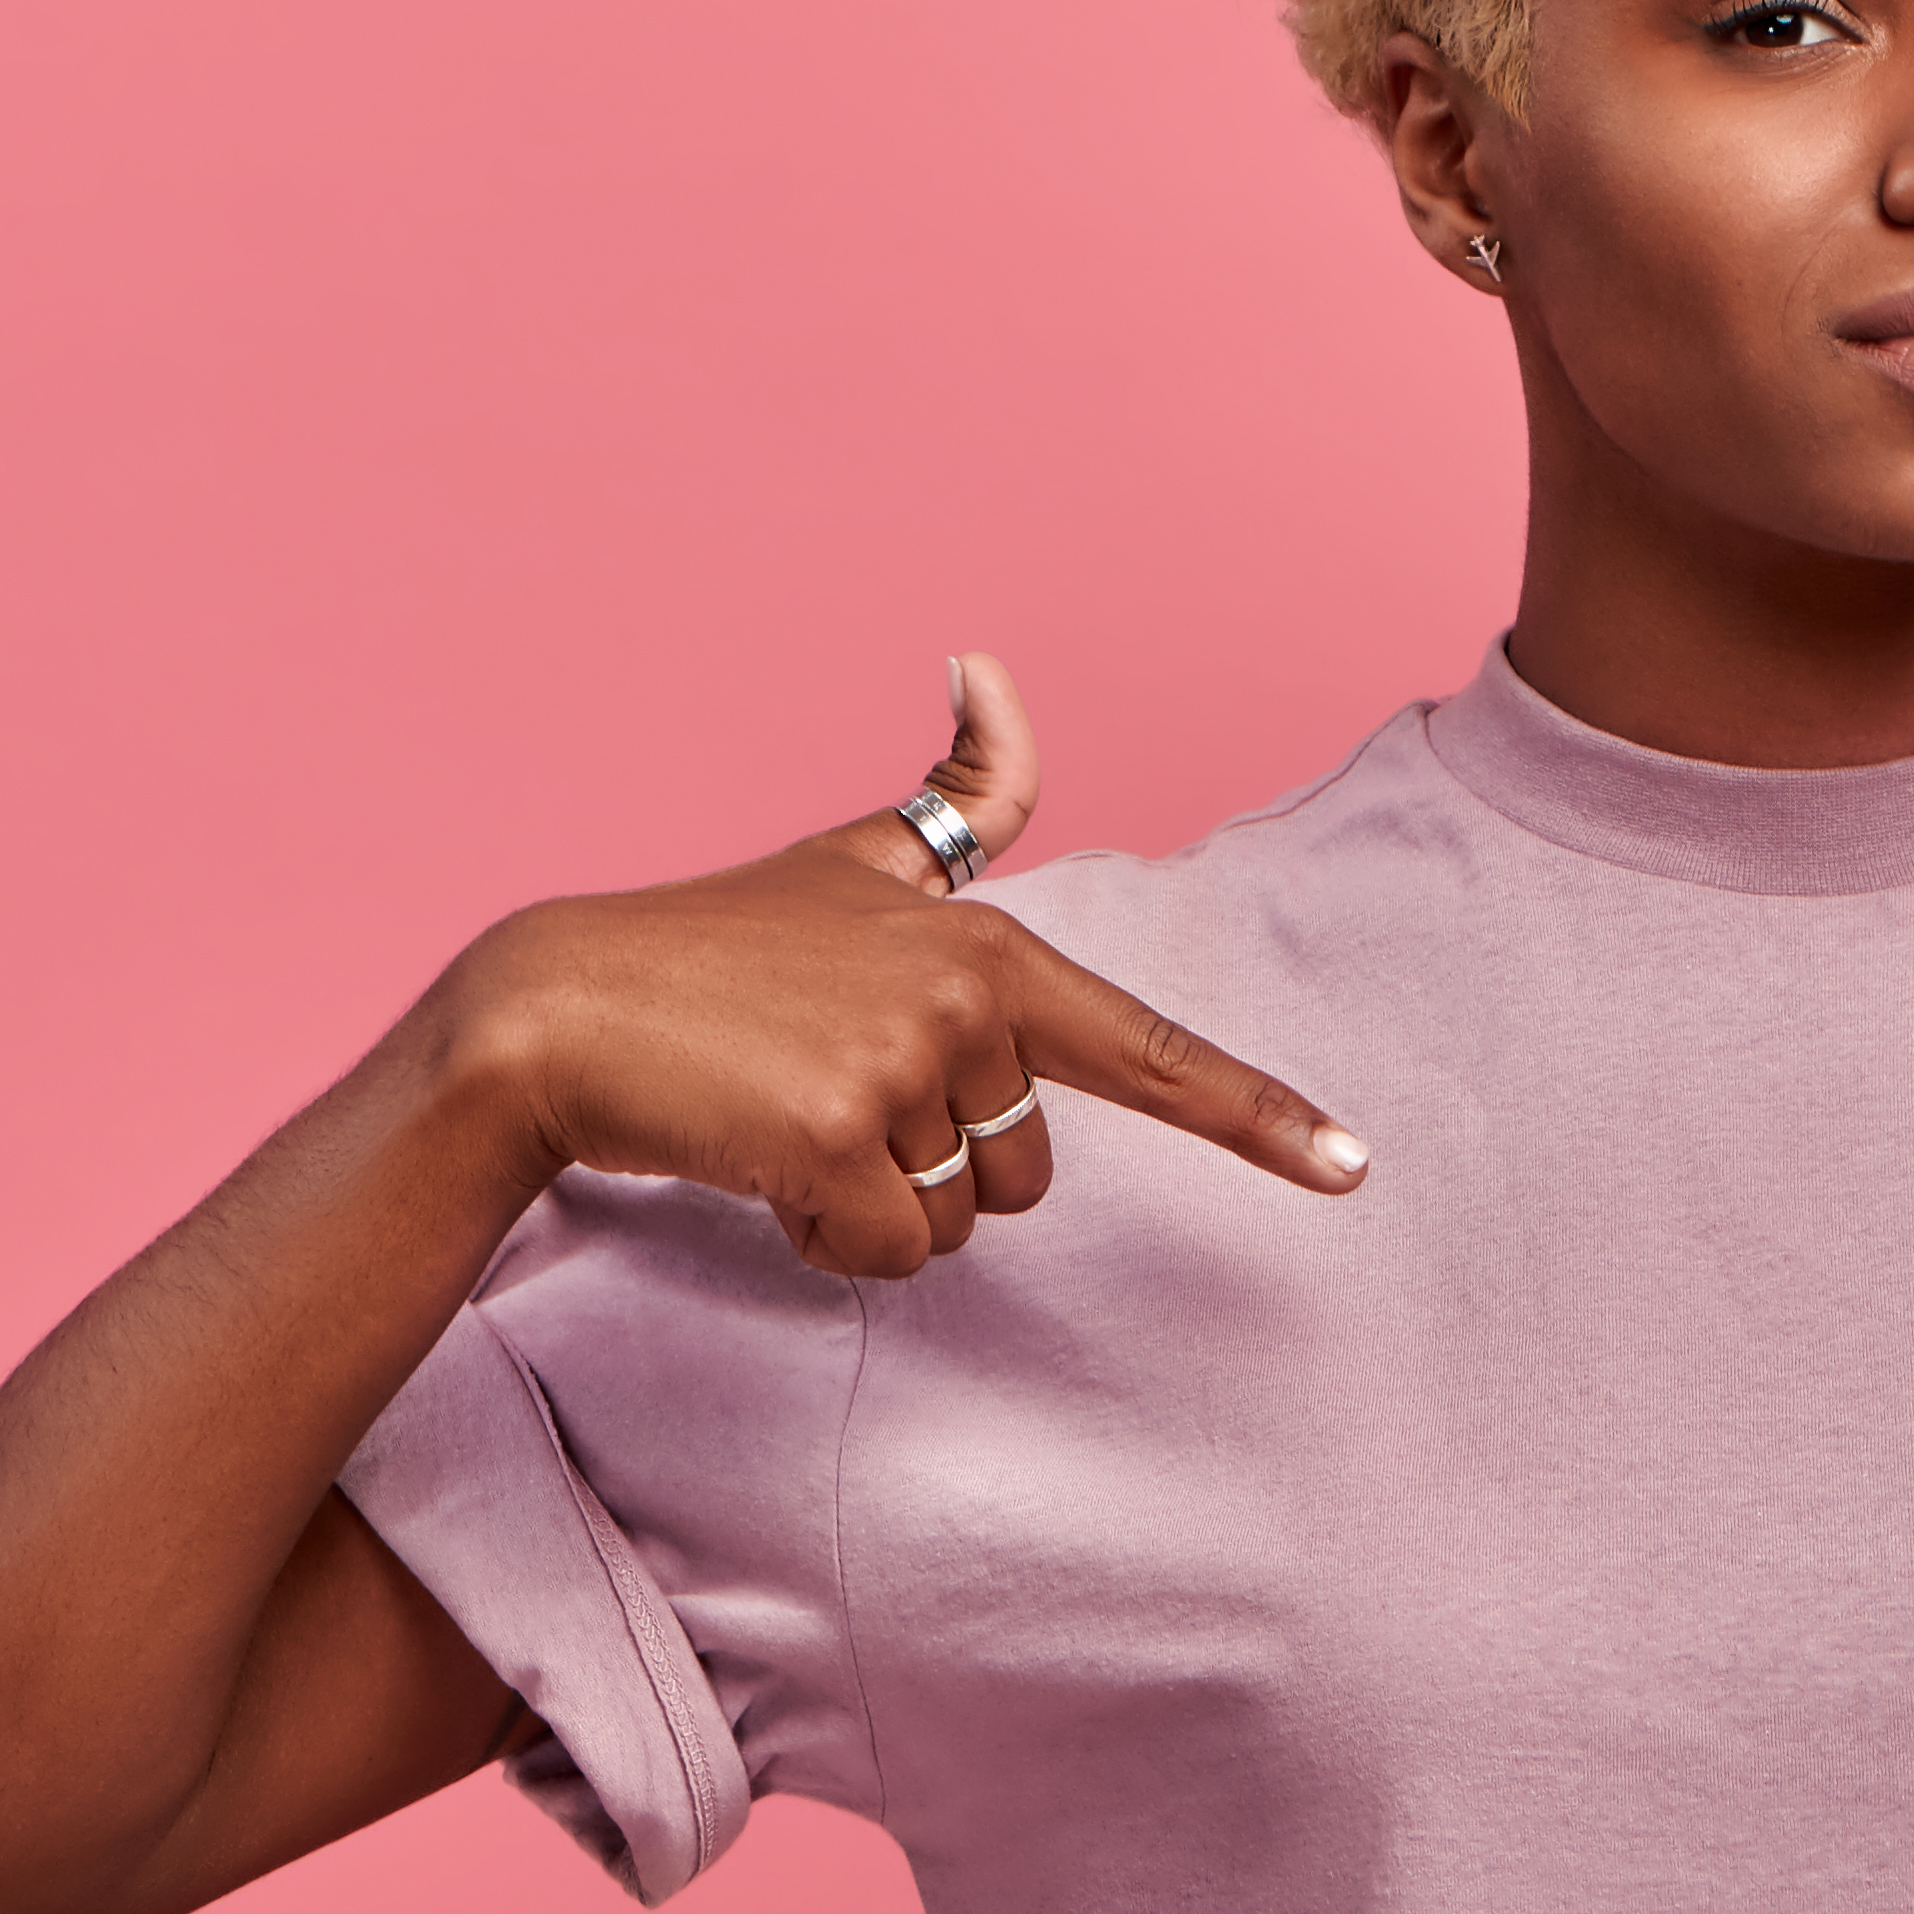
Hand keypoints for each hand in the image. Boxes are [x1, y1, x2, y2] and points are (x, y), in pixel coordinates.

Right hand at [448, 652, 1367, 1276]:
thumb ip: (954, 799)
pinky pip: (883, 1251)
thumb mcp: (849, 863)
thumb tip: (990, 662)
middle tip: (827, 1096)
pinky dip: (822, 1235)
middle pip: (1023, 1175)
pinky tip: (759, 1162)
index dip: (1259, 1116)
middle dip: (931, 1167)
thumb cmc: (712, 951)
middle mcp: (968, 1001)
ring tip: (785, 1120)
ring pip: (950, 1225)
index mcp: (992, 948)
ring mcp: (907, 1068)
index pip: (1151, 1048)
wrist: (558, 1009)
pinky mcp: (841, 1137)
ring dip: (871, 1205)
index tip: (1355, 1170)